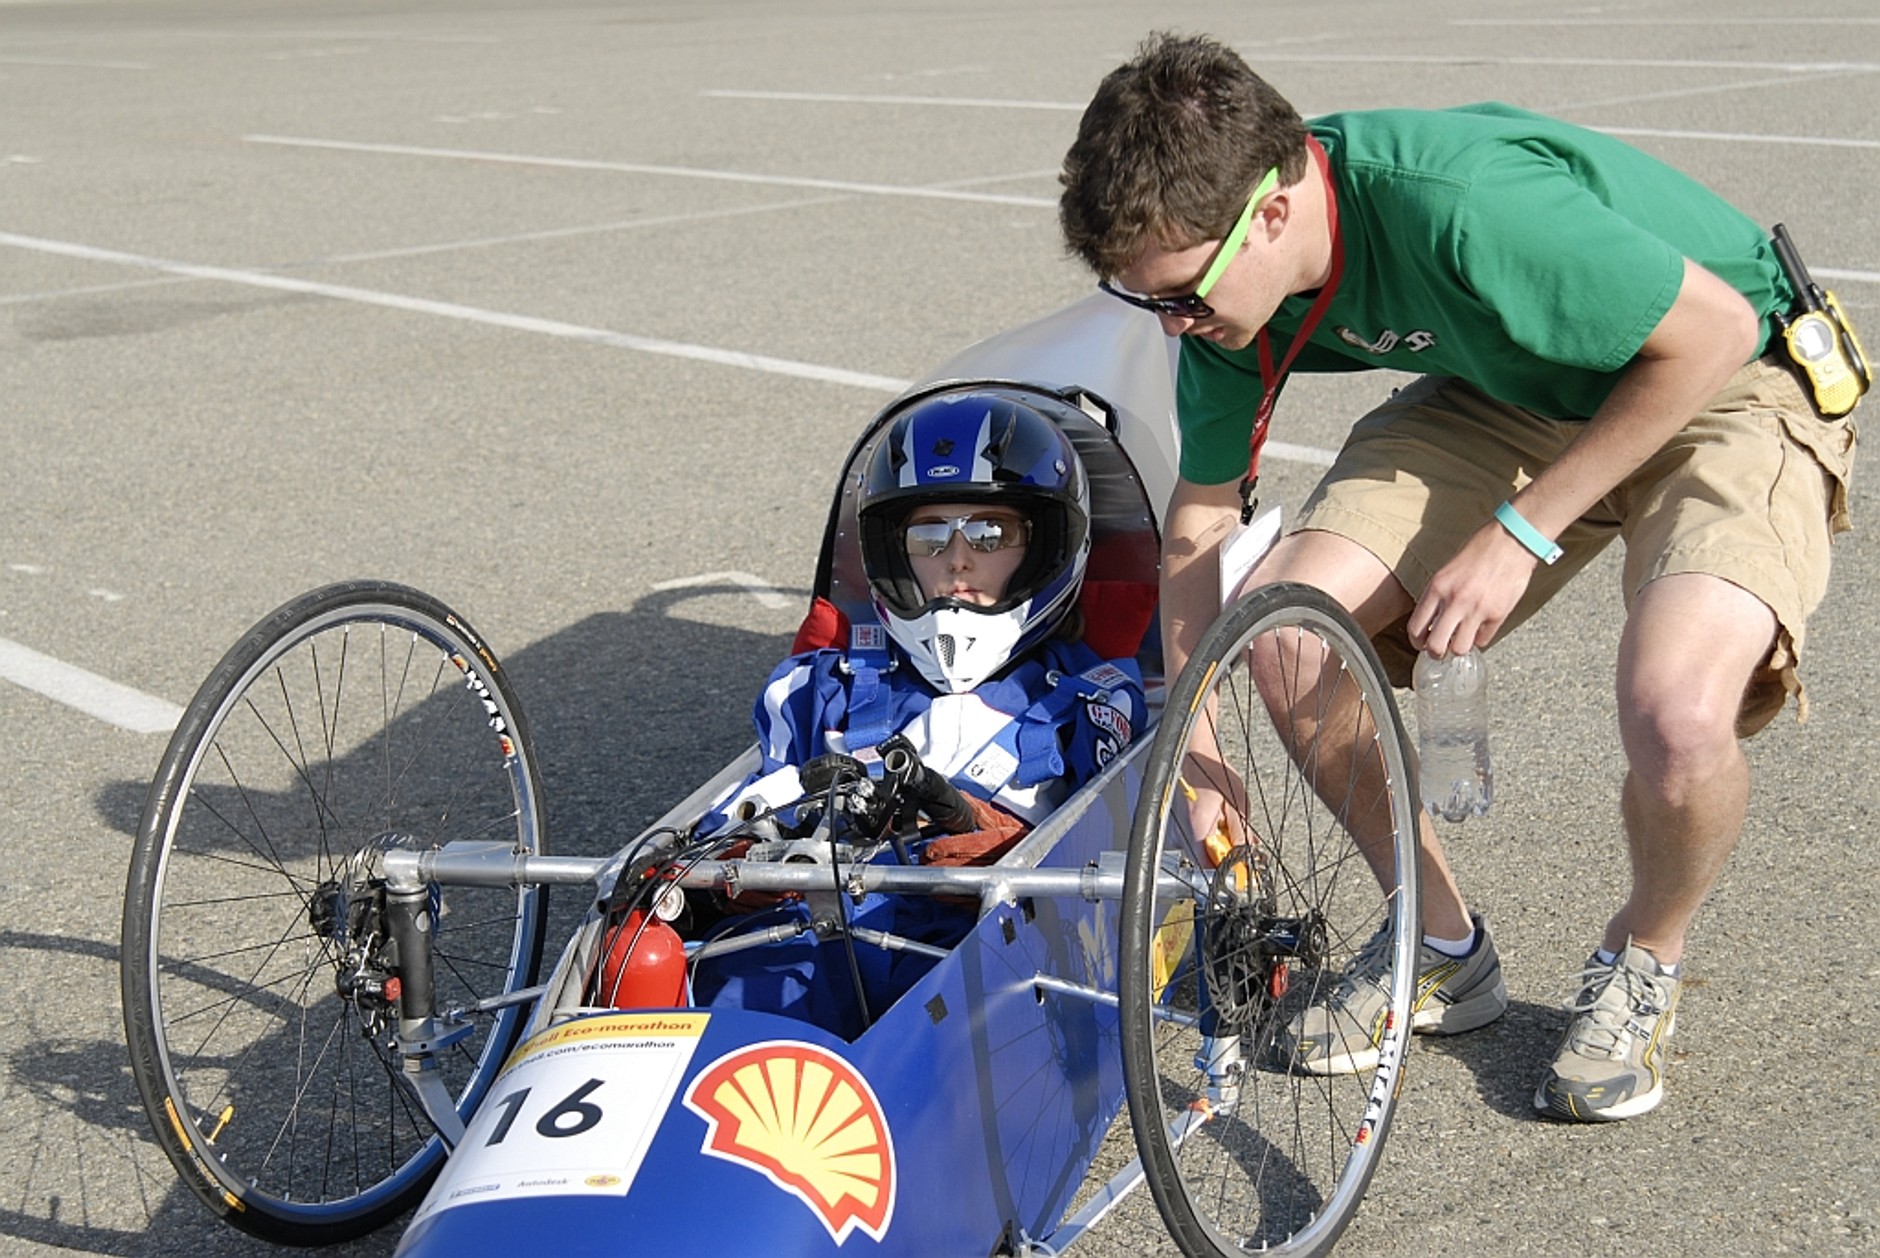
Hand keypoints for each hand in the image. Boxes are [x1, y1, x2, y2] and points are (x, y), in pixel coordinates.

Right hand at [1176, 753, 1248, 864]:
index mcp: (1197, 829)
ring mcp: (1175, 829)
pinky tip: (1216, 820)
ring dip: (1216, 844)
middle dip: (1224, 855)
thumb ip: (1241, 832)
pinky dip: (1206, 835)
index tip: (1241, 869)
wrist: (1192, 754)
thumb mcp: (1237, 802)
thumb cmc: (1211, 771)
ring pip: (1197, 851)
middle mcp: (1180, 833)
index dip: (1227, 871)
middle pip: (1203, 861)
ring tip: (1227, 824)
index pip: (1209, 867)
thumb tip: (1246, 853)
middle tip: (1240, 843)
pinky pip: (1191, 839)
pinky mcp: (1174, 824)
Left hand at [1408, 520, 1537, 656]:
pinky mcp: (1498, 614)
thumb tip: (1432, 618)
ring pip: (1460, 648)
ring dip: (1459, 648)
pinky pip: (1484, 640)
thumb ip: (1439, 593)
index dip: (1417, 642)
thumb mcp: (1448, 569)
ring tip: (1461, 641)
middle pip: (1435, 646)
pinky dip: (1480, 638)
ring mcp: (1477, 610)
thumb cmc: (1480, 549)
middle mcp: (1454, 601)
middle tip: (1440, 651)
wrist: (1512, 540)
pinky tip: (1480, 629)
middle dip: (1436, 653)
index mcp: (1437, 587)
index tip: (1421, 644)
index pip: (1416, 627)